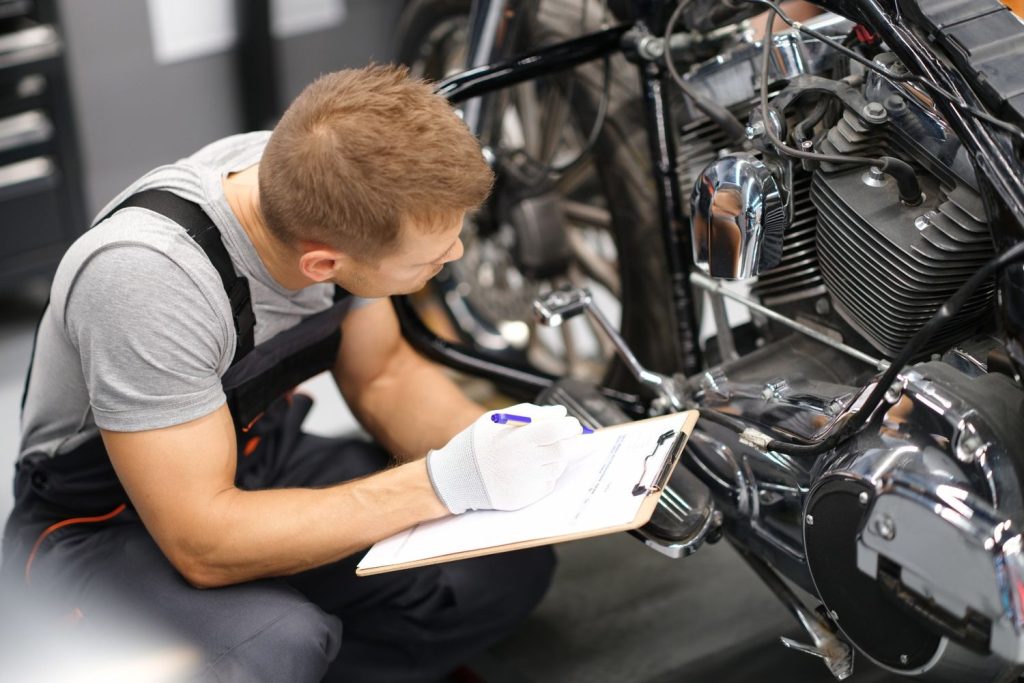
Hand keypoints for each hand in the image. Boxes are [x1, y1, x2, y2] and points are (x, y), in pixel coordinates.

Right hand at [426, 403, 582, 513]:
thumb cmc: (478, 444)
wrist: (456, 478)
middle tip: (574, 437)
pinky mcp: (525, 498)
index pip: (557, 430)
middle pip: (564, 450)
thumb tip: (560, 413)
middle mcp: (524, 462)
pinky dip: (545, 474)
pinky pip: (547, 484)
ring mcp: (526, 482)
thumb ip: (531, 413)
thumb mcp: (497, 420)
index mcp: (518, 439)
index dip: (570, 426)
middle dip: (574, 442)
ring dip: (557, 458)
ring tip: (537, 453)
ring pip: (557, 467)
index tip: (572, 424)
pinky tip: (527, 470)